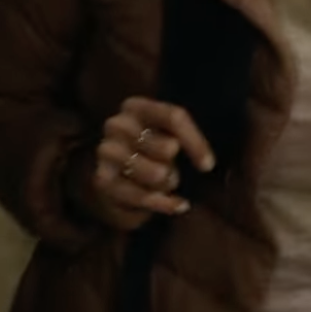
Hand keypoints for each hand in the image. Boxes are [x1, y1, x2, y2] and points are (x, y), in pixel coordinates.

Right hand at [78, 97, 216, 230]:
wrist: (114, 175)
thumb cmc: (149, 148)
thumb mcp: (169, 134)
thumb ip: (190, 140)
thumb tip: (206, 164)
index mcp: (135, 106)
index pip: (173, 117)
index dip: (195, 142)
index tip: (208, 166)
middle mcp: (116, 124)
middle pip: (167, 148)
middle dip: (174, 165)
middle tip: (168, 170)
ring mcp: (106, 151)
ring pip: (156, 173)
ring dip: (167, 183)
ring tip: (163, 183)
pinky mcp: (102, 179)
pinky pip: (142, 196)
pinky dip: (163, 203)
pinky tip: (178, 205)